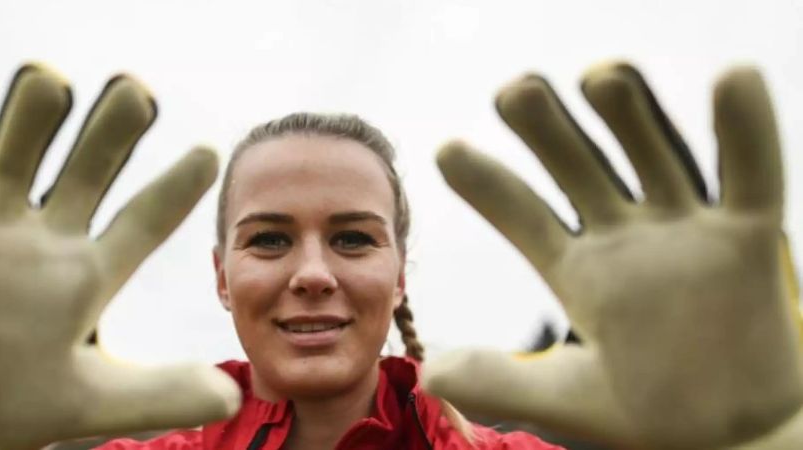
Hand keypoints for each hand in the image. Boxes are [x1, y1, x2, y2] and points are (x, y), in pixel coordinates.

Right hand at [0, 64, 239, 449]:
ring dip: (29, 124)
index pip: (143, 222)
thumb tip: (231, 399)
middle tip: (137, 91)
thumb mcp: (97, 399)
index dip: (174, 190)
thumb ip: (160, 393)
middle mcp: (45, 242)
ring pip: (14, 165)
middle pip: (85, 175)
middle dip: (110, 136)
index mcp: (90, 273)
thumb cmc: (21, 402)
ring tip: (49, 79)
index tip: (211, 153)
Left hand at [422, 62, 801, 448]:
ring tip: (597, 76)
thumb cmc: (645, 417)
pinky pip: (751, 177)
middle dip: (548, 130)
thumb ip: (498, 384)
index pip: (523, 214)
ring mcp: (684, 234)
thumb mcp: (562, 399)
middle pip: (579, 167)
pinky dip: (747, 131)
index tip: (446, 151)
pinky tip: (732, 76)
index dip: (487, 184)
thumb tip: (429, 373)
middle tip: (514, 91)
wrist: (730, 443)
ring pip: (652, 156)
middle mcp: (625, 240)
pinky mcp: (746, 241)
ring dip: (628, 116)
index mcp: (577, 270)